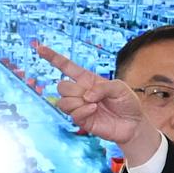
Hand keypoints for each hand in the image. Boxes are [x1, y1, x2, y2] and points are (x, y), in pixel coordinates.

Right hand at [36, 44, 160, 163]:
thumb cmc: (127, 102)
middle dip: (74, 90)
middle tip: (90, 96)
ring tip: (93, 105)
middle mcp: (80, 92)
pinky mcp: (82, 121)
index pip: (66, 66)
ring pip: (62, 102)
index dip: (52, 57)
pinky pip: (73, 114)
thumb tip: (86, 96)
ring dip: (77, 102)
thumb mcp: (120, 87)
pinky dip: (83, 110)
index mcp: (87, 79)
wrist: (133, 123)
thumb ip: (102, 87)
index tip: (39, 48)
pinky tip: (94, 110)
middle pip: (61, 86)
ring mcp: (80, 107)